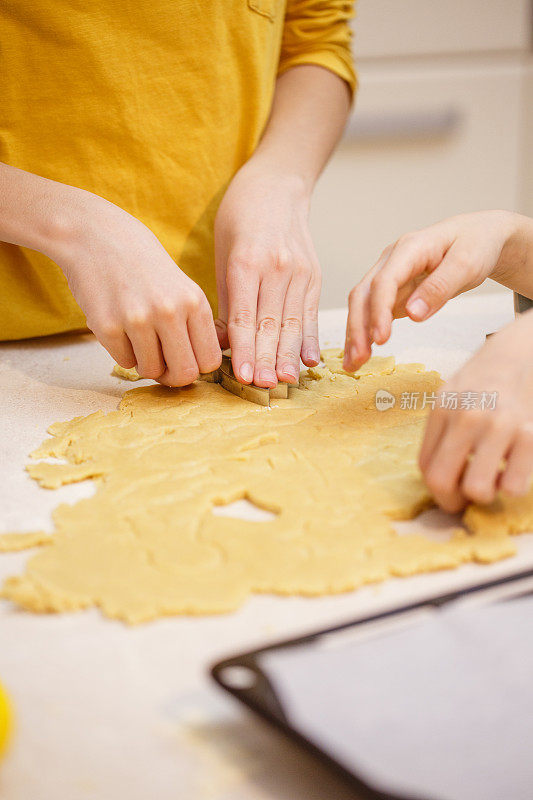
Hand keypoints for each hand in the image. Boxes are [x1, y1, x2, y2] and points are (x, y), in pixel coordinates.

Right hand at [51, 193, 220, 385]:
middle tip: (162, 365)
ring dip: (145, 363)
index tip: (185, 361)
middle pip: (184, 374)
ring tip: (138, 338)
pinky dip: (122, 352)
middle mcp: (170, 311)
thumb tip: (196, 368)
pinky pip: (124, 361)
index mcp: (194, 301)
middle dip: (173, 376)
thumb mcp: (180, 286)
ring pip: (151, 371)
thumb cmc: (141, 263)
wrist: (95, 235)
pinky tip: (119, 327)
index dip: (197, 367)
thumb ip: (192, 323)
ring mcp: (137, 319)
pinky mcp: (107, 326)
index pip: (210, 360)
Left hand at [214, 160, 320, 386]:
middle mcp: (277, 267)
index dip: (245, 350)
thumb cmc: (240, 218)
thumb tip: (221, 342)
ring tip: (284, 381)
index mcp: (247, 262)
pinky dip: (310, 339)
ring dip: (289, 356)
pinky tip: (310, 361)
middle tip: (264, 387)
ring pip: (293, 322)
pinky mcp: (314, 274)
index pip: (245, 316)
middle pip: (271, 323)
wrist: (277, 184)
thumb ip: (225, 298)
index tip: (244, 376)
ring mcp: (299, 271)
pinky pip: (310, 312)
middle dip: (268, 359)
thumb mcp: (222, 252)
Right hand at [343, 211, 519, 371]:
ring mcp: (389, 275)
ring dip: (355, 334)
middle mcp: (391, 261)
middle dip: (358, 327)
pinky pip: (373, 312)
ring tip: (353, 364)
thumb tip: (413, 314)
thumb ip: (440, 288)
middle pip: (364, 294)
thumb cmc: (475, 244)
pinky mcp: (393, 291)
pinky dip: (365, 333)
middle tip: (359, 359)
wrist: (479, 236)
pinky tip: (360, 354)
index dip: (379, 311)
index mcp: (409, 248)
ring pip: (362, 304)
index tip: (380, 339)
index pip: (384, 282)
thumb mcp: (467, 264)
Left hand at [420, 312, 532, 511]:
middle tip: (469, 497)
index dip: (438, 492)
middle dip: (455, 501)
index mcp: (442, 410)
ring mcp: (499, 425)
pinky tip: (515, 468)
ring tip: (494, 480)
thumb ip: (443, 433)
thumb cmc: (486, 380)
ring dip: (485, 496)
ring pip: (477, 489)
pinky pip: (514, 486)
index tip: (452, 495)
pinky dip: (514, 487)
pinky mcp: (530, 434)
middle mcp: (466, 417)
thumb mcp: (452, 397)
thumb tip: (440, 481)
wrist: (524, 352)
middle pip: (441, 481)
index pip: (427, 468)